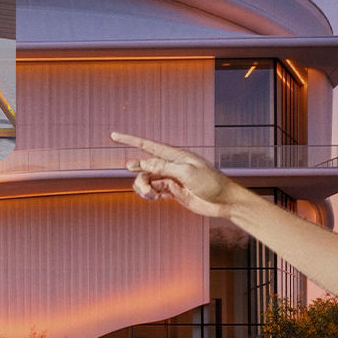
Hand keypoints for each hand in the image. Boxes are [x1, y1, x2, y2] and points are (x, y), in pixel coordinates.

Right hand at [112, 131, 241, 217]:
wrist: (223, 202)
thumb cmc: (210, 183)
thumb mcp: (187, 172)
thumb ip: (163, 166)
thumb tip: (143, 163)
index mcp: (175, 156)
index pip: (147, 145)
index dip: (130, 140)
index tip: (113, 135)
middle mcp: (170, 165)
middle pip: (143, 165)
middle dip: (137, 172)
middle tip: (141, 179)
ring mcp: (170, 178)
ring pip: (146, 180)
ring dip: (144, 187)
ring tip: (151, 194)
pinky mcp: (171, 192)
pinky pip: (152, 191)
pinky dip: (150, 195)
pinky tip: (155, 198)